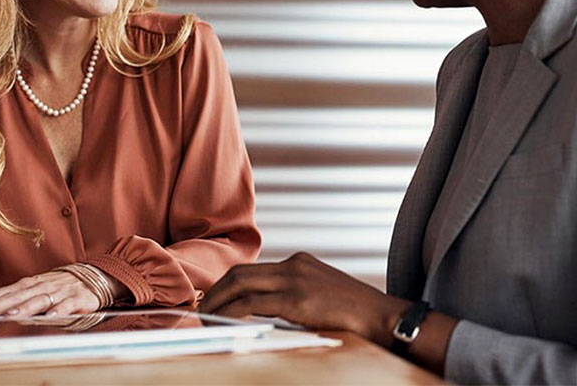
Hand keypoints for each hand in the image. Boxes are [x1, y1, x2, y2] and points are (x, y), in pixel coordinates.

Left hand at [0, 270, 112, 317]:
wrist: (100, 274)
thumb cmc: (63, 284)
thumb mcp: (37, 288)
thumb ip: (15, 298)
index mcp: (28, 284)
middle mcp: (40, 285)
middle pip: (12, 296)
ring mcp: (59, 291)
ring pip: (38, 299)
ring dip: (23, 306)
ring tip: (8, 314)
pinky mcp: (78, 298)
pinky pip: (68, 304)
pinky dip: (59, 309)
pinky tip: (51, 315)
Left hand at [199, 252, 407, 344]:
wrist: (382, 317)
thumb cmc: (354, 312)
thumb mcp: (321, 292)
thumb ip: (295, 293)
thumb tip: (265, 309)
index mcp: (298, 262)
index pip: (253, 269)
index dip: (228, 283)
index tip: (213, 297)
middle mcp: (293, 265)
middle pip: (241, 273)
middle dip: (215, 290)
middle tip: (200, 307)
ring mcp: (294, 280)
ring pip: (242, 284)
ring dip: (218, 300)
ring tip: (205, 316)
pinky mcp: (297, 300)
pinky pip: (253, 304)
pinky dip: (233, 311)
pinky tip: (223, 321)